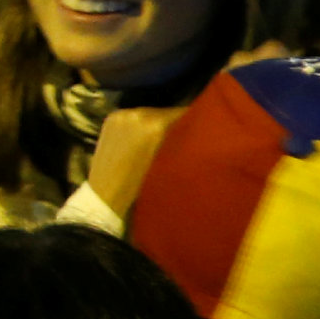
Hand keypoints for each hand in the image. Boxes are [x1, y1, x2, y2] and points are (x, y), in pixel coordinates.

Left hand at [86, 42, 287, 218]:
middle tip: (191, 140)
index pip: (190, 114)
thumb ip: (191, 147)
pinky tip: (145, 143)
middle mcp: (139, 114)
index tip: (213, 132)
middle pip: (171, 114)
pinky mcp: (111, 119)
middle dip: (181, 126)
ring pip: (154, 115)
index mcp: (157, 125)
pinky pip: (136, 119)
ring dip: (162, 126)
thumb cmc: (147, 193)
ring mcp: (122, 115)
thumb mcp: (179, 170)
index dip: (202, 123)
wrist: (106, 204)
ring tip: (167, 144)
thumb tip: (212, 134)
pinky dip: (143, 128)